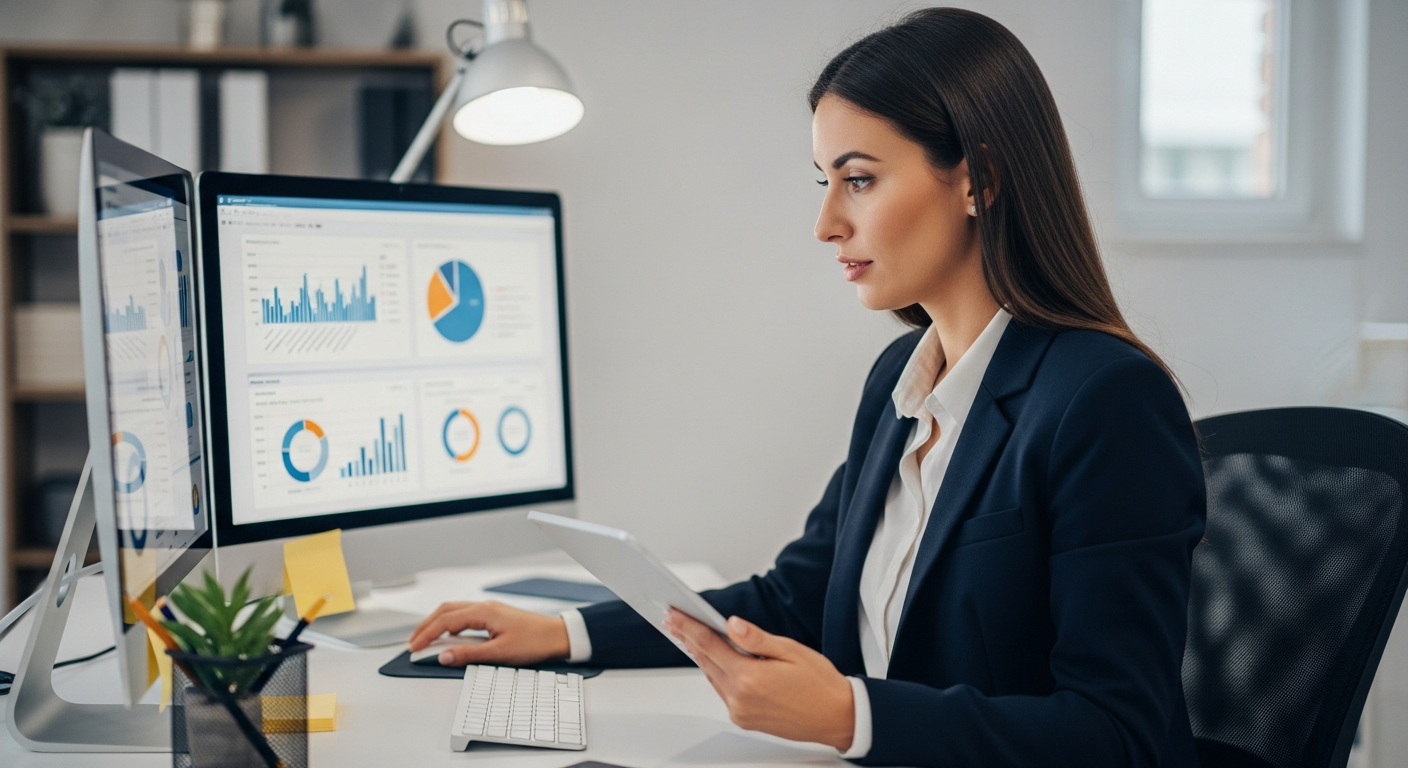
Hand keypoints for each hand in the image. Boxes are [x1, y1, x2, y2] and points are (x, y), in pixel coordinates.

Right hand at [407, 600, 570, 665]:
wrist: (558, 636)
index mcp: (483, 612)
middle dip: (426, 626)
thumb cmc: (535, 642)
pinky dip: (450, 625)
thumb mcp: (499, 653)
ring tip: (425, 639)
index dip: (426, 634)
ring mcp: (489, 610)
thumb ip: (469, 654)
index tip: (413, 647)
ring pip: (454, 611)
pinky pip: (465, 616)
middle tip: (413, 642)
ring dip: (437, 624)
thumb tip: (443, 656)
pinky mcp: (494, 616)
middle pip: (445, 611)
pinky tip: (448, 636)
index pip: (445, 621)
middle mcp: (484, 607)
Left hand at [663, 609, 854, 751]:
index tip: (674, 615)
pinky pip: (723, 692)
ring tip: (690, 636)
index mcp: (750, 678)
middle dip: (688, 639)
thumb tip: (731, 624)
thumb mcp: (790, 650)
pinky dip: (717, 673)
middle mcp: (740, 699)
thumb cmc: (820, 684)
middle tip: (673, 621)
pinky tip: (718, 660)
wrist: (837, 717)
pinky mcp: (744, 720)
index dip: (688, 627)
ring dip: (702, 656)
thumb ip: (756, 638)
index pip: (709, 645)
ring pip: (712, 677)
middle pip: (706, 662)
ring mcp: (740, 712)